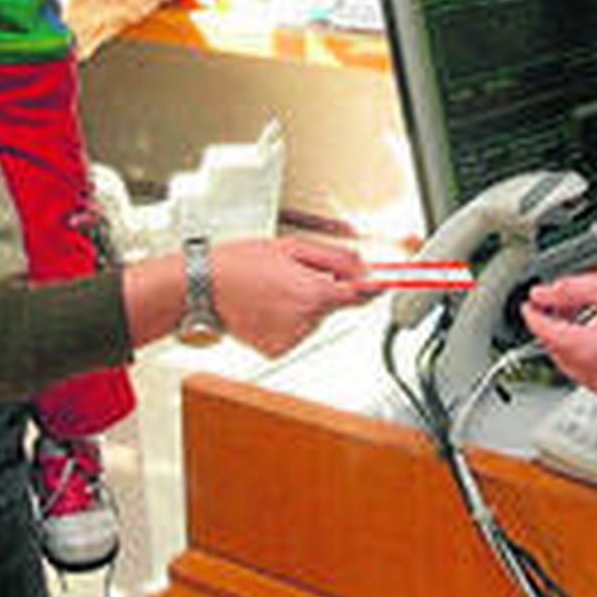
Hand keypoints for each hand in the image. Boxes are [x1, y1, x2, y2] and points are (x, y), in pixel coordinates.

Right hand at [212, 237, 372, 356]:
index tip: (394, 283)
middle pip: (334, 304)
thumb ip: (337, 259)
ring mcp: (292, 339)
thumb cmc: (241, 262)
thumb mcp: (292, 247)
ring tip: (270, 291)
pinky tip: (264, 307)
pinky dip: (285, 320)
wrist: (202, 286)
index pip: (361, 294)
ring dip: (301, 304)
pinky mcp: (277, 350)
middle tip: (290, 274)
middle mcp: (307, 321)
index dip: (376, 286)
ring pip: (314, 318)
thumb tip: (367, 269)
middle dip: (321, 288)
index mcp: (314, 293)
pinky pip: (295, 332)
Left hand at [523, 272, 596, 412]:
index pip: (543, 332)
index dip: (533, 314)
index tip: (532, 305)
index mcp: (588, 349)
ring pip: (577, 372)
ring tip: (595, 325)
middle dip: (555, 331)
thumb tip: (542, 294)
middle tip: (564, 309)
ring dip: (576, 350)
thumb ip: (569, 290)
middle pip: (558, 354)